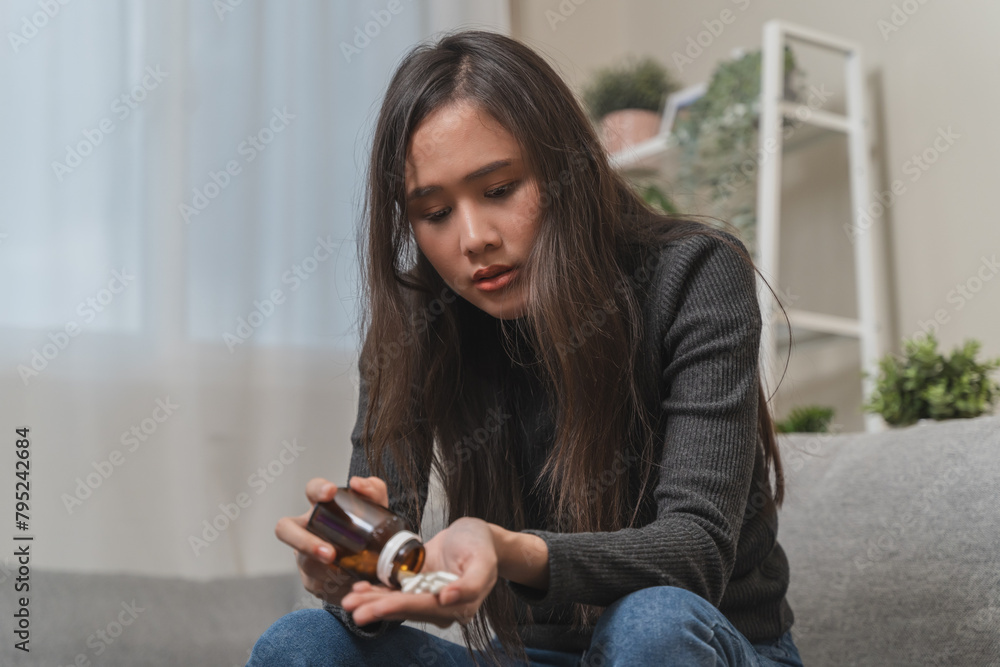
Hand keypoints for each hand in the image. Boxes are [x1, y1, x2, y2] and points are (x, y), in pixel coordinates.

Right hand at [274, 475, 389, 605]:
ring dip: (324, 570)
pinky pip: (316, 584)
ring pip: (304, 562)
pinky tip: (346, 585)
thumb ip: (373, 490)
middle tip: (329, 553)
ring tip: (345, 575)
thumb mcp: (378, 510)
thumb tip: (357, 483)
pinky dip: (333, 585)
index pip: (312, 490)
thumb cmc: (370, 530)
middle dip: (304, 542)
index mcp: (323, 506)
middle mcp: (307, 528)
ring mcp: (305, 555)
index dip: (317, 489)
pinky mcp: (310, 579)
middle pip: (286, 529)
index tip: (330, 492)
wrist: (372, 566)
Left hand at [340, 517, 497, 628]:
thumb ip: (471, 584)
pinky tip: (360, 587)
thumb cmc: (481, 546)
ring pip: (396, 603)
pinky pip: (395, 592)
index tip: (377, 608)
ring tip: (349, 599)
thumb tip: (446, 599)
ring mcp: (427, 598)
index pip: (424, 607)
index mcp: (459, 605)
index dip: (399, 608)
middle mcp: (440, 607)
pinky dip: (376, 591)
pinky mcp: (417, 587)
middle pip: (405, 609)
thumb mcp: (483, 560)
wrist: (477, 536)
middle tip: (352, 605)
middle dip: (377, 608)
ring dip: (372, 601)